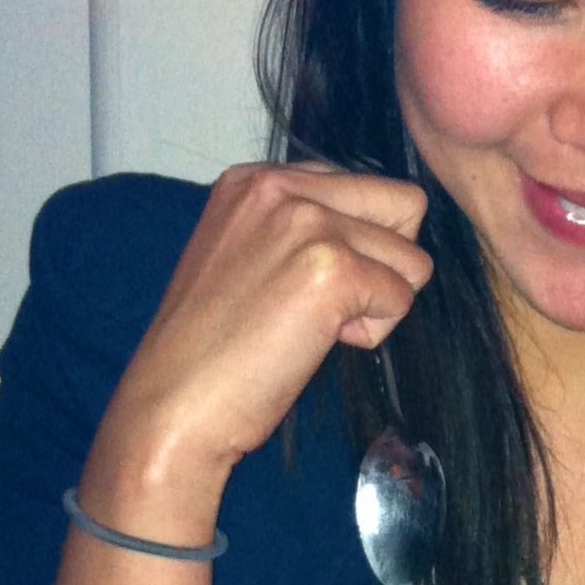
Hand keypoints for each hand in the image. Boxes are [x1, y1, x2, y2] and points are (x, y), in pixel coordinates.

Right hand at [81, 161, 431, 540]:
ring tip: (315, 328)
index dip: (357, 243)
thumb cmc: (211, 351)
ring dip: (378, 303)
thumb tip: (375, 233)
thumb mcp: (246, 256)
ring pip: (410, 257)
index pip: (361, 185)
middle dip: (385, 264)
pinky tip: (317, 343)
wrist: (174, 405)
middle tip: (329, 306)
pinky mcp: (333, 269)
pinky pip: (402, 296)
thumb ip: (299, 229)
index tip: (306, 284)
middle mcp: (281, 186)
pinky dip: (375, 332)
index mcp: (255, 179)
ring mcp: (308, 224)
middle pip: (402, 206)